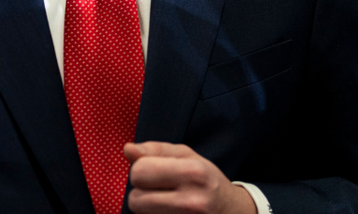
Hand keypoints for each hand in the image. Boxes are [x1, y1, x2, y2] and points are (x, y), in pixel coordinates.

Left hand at [125, 142, 257, 213]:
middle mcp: (191, 201)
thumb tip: (127, 149)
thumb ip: (155, 150)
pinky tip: (168, 211)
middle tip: (159, 189)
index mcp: (193, 172)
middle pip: (135, 200)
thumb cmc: (205, 178)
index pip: (139, 172)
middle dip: (141, 192)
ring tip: (165, 201)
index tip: (154, 172)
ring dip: (146, 208)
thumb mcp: (187, 155)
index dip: (141, 170)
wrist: (230, 210)